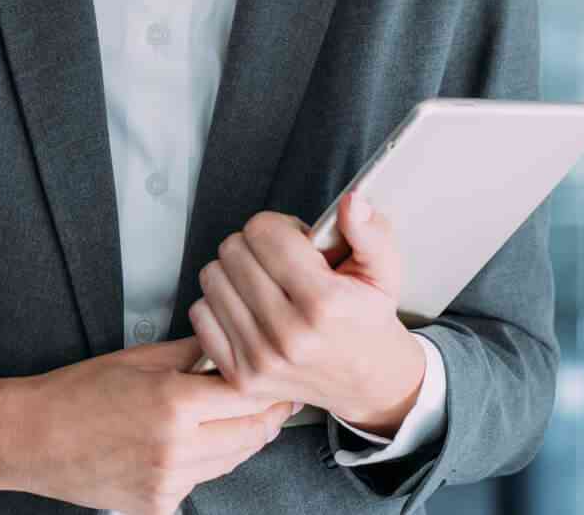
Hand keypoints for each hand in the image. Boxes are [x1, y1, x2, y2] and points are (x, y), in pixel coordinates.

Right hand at [0, 336, 296, 514]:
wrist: (32, 437)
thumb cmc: (75, 394)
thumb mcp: (137, 359)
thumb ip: (190, 354)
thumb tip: (226, 346)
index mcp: (173, 404)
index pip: (248, 398)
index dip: (270, 388)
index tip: (279, 379)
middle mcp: (176, 448)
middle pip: (250, 435)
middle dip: (267, 416)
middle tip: (273, 398)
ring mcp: (169, 482)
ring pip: (231, 461)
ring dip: (241, 439)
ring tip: (235, 416)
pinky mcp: (159, 505)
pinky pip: (200, 482)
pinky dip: (205, 463)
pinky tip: (192, 444)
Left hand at [185, 194, 423, 434]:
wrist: (366, 381)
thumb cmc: (366, 318)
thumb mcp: (383, 271)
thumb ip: (370, 231)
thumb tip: (351, 202)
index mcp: (325, 303)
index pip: (263, 231)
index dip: (278, 226)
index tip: (294, 240)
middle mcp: (289, 335)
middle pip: (232, 250)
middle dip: (254, 245)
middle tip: (280, 262)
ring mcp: (260, 359)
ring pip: (212, 278)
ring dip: (234, 273)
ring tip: (265, 284)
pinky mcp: (240, 376)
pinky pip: (200, 314)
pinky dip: (219, 304)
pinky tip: (247, 308)